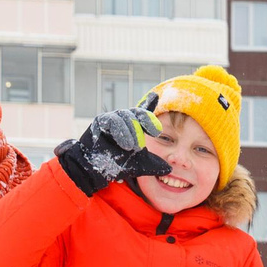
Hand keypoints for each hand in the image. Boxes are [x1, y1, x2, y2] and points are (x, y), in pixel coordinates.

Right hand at [56, 109, 171, 195]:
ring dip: (132, 131)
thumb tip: (170, 169)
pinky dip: (121, 132)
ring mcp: (111, 119)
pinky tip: (126, 144)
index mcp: (134, 126)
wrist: (96, 171)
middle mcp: (123, 119)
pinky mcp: (100, 121)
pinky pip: (112, 121)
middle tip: (155, 131)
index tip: (156, 96)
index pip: (143, 113)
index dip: (149, 103)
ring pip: (125, 116)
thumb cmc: (118, 165)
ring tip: (135, 146)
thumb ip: (154, 165)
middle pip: (137, 112)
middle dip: (147, 120)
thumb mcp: (140, 165)